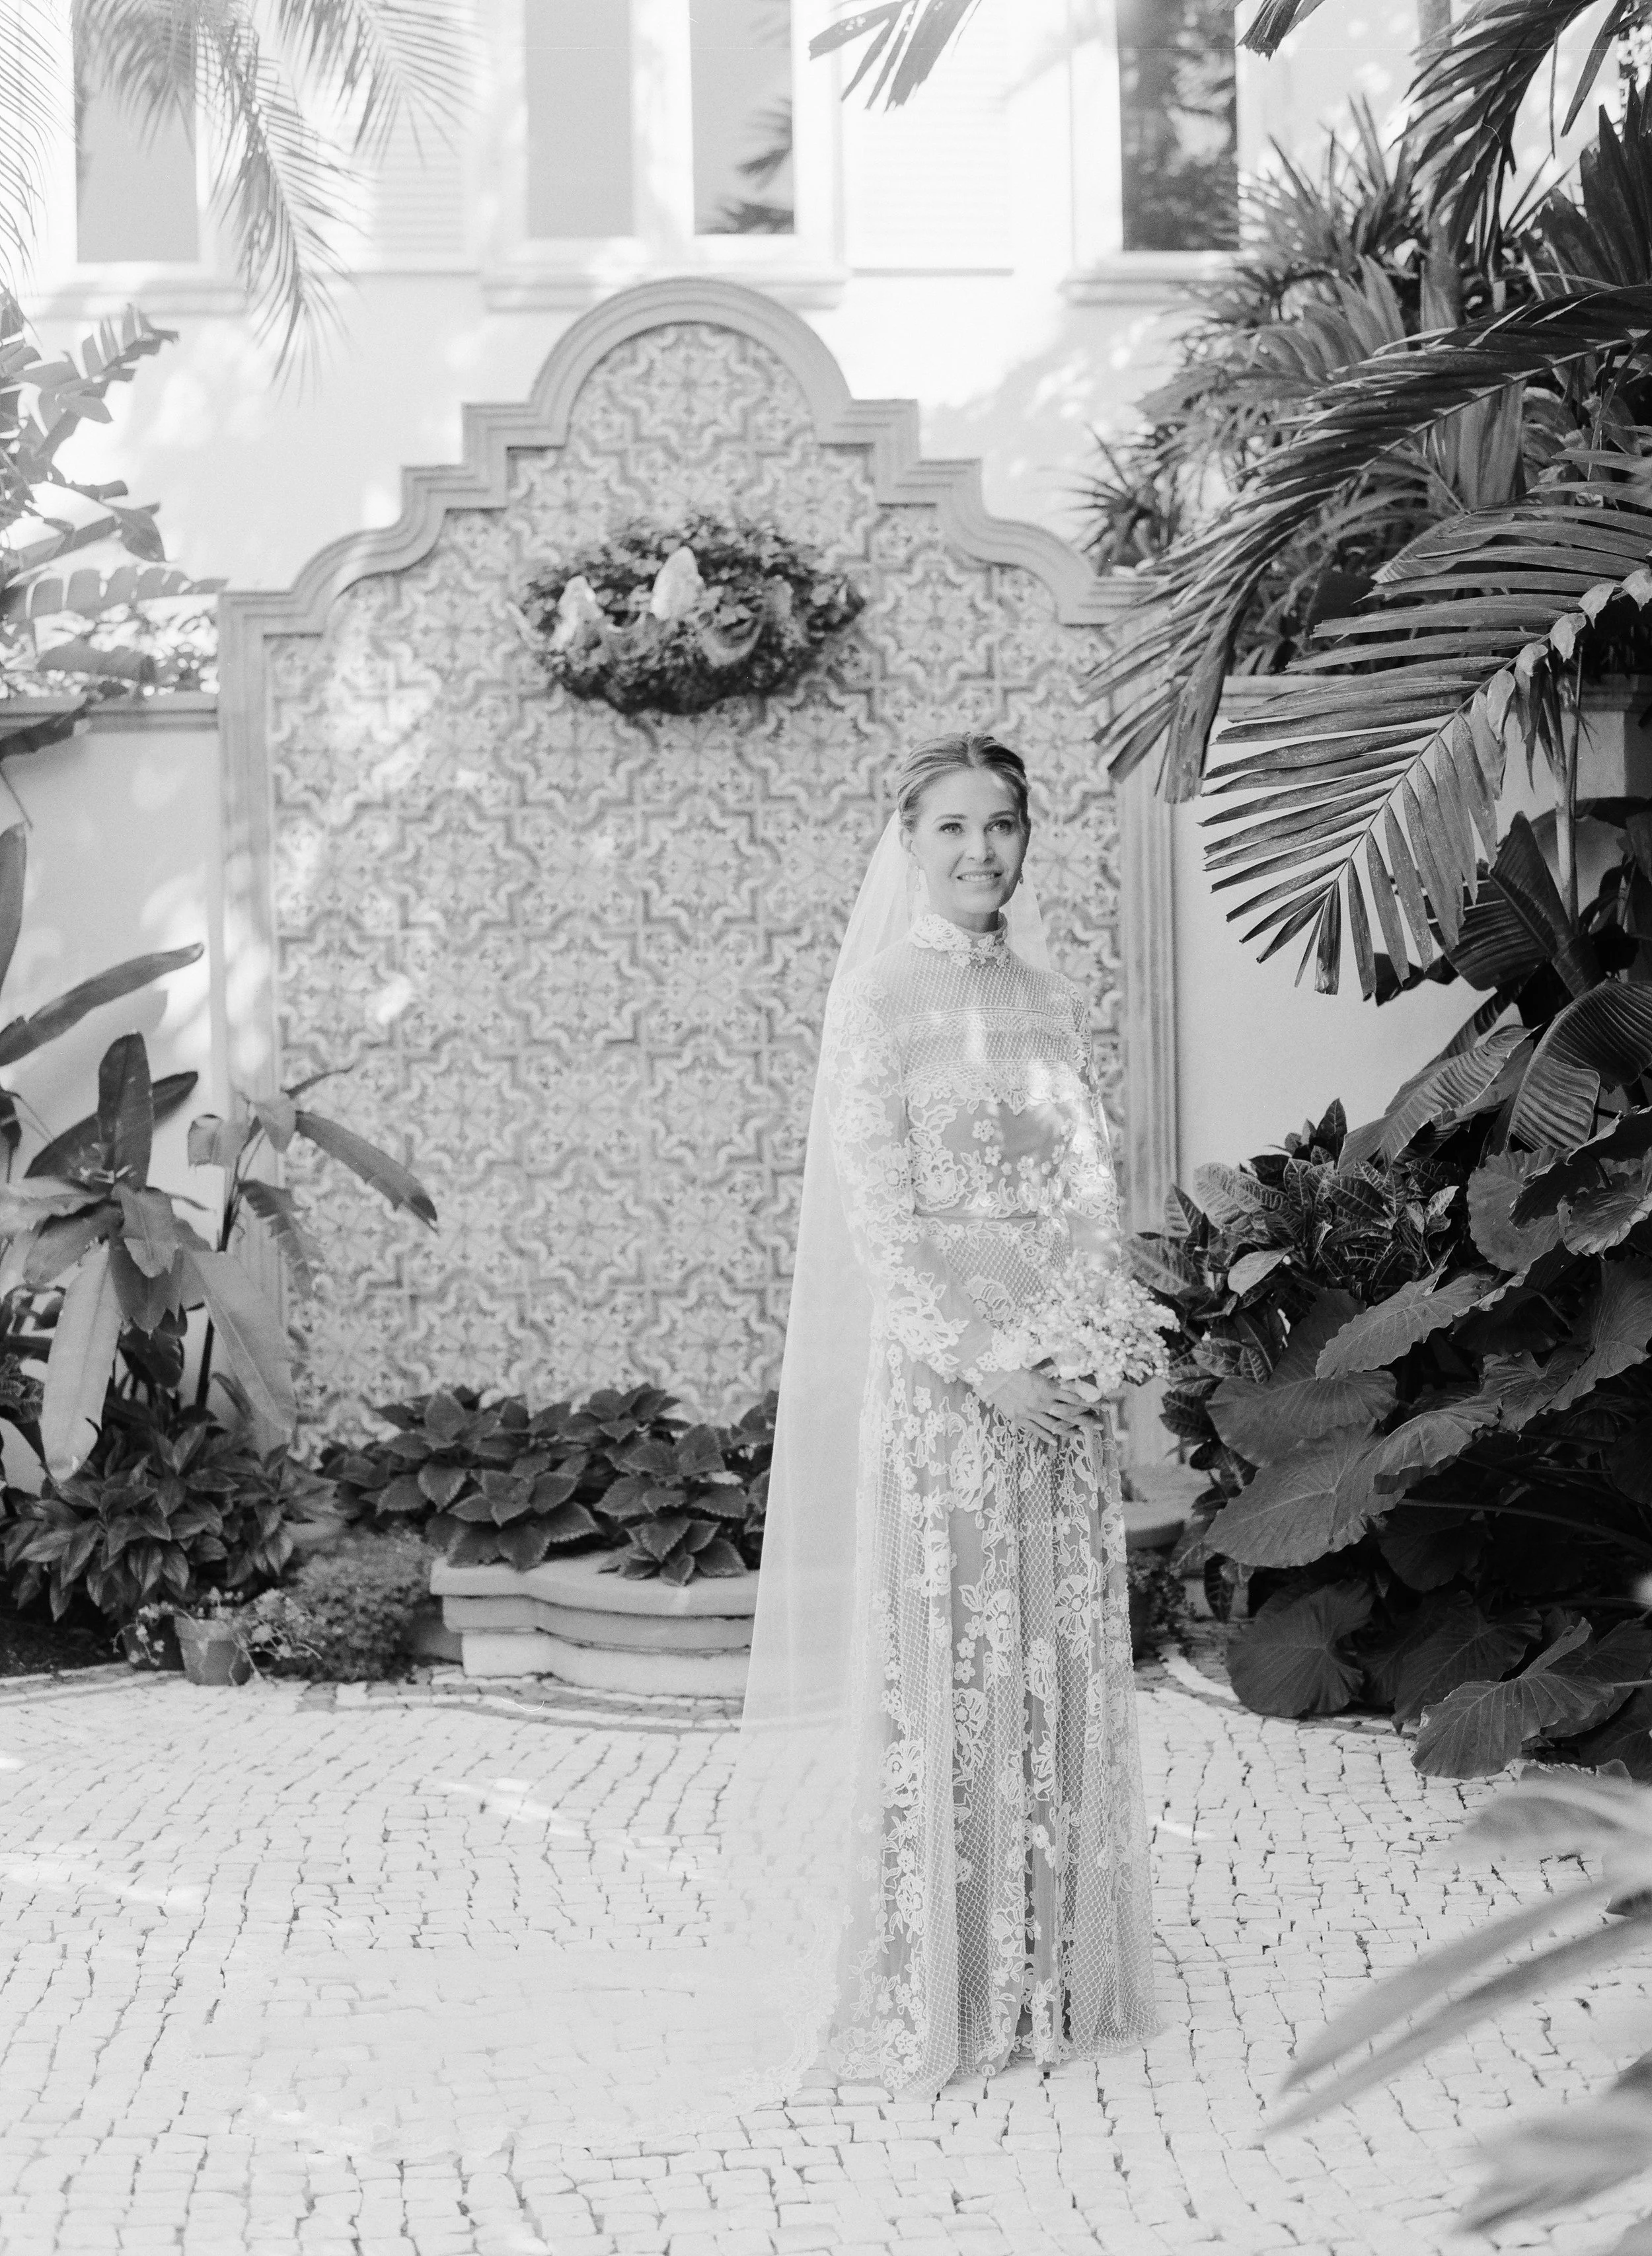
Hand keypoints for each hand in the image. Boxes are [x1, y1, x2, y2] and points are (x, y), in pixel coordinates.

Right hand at [972, 1365, 1094, 1444]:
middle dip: (1087, 1421)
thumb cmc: (1014, 1365)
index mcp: (1047, 1387)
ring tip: (1081, 1437)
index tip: (1107, 1406)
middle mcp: (1041, 1402)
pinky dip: (1047, 1437)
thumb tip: (1072, 1381)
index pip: (1077, 1397)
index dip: (1093, 1403)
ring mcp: (1029, 1412)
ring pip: (1054, 1426)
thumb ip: (1053, 1379)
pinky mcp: (1018, 1418)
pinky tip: (1057, 1441)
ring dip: (1070, 1432)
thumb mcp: (1037, 1369)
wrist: (990, 1372)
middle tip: (1100, 1426)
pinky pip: (1036, 1430)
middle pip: (1069, 1415)